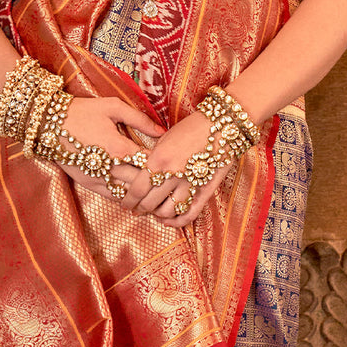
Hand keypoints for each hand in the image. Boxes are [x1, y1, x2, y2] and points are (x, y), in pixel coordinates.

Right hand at [55, 96, 162, 200]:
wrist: (50, 123)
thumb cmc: (83, 112)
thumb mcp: (113, 107)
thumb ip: (140, 119)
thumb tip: (162, 131)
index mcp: (119, 148)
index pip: (150, 164)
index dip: (162, 164)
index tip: (170, 160)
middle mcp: (111, 168)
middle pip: (142, 183)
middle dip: (156, 182)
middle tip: (167, 178)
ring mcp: (99, 179)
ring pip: (128, 195)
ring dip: (142, 193)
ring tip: (155, 189)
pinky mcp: (88, 184)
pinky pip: (112, 197)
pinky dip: (125, 196)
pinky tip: (134, 193)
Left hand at [118, 111, 233, 227]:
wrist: (221, 124)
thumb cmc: (190, 128)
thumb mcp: (165, 139)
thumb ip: (153, 158)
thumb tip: (141, 176)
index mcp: (159, 159)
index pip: (137, 190)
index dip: (129, 200)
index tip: (126, 203)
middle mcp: (173, 173)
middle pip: (149, 203)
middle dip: (141, 209)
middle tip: (138, 209)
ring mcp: (190, 183)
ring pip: (168, 212)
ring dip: (158, 215)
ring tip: (154, 212)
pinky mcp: (205, 190)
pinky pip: (189, 213)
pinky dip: (177, 222)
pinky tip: (169, 221)